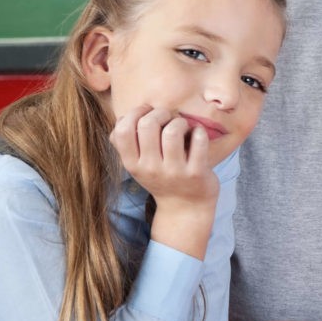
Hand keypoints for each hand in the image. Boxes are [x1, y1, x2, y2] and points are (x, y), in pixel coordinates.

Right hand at [113, 105, 219, 258]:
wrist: (186, 207)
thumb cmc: (161, 176)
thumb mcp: (138, 164)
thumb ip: (128, 142)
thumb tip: (125, 114)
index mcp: (132, 164)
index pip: (122, 131)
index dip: (135, 113)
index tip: (147, 112)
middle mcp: (150, 168)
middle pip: (148, 125)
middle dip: (160, 112)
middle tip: (168, 117)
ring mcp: (173, 172)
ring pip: (172, 131)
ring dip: (180, 122)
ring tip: (183, 127)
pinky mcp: (196, 173)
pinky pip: (199, 140)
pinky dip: (199, 131)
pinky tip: (197, 135)